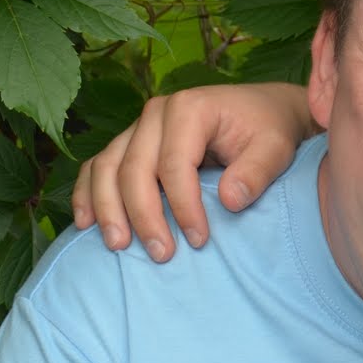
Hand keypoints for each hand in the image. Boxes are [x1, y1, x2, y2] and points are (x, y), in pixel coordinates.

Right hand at [70, 82, 312, 261]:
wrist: (265, 112)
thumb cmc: (269, 130)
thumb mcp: (276, 148)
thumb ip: (256, 172)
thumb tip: (229, 201)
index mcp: (189, 108)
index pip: (174, 164)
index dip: (182, 206)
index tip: (199, 240)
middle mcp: (156, 112)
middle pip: (133, 168)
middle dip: (143, 215)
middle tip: (160, 253)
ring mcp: (139, 127)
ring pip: (106, 167)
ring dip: (107, 208)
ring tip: (118, 245)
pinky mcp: (131, 142)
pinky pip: (97, 166)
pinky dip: (88, 193)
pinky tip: (86, 223)